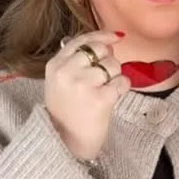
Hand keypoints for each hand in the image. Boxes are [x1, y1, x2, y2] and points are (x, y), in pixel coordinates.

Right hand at [45, 30, 129, 159]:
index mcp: (55, 65)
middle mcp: (66, 72)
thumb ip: (75, 60)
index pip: (82, 40)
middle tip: (104, 78)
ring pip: (113, 65)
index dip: (102, 35)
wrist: (66, 142)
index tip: (117, 36)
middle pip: (100, 49)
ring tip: (104, 91)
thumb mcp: (59, 81)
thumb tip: (108, 41)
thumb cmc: (67, 111)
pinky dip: (122, 88)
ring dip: (115, 76)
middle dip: (108, 61)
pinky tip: (112, 97)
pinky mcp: (100, 99)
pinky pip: (122, 82)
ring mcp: (82, 84)